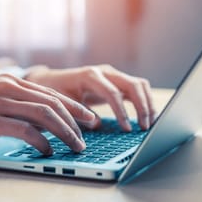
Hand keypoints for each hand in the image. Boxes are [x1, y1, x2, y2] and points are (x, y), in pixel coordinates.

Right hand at [0, 74, 95, 154]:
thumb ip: (8, 101)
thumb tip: (31, 117)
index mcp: (8, 81)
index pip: (49, 92)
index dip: (72, 105)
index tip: (87, 117)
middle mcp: (8, 87)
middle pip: (53, 101)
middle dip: (77, 117)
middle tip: (92, 130)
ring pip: (45, 114)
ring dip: (65, 131)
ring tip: (77, 145)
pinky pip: (25, 130)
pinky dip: (42, 140)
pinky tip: (48, 150)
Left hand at [25, 65, 156, 130]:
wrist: (52, 80)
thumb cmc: (56, 92)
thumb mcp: (64, 103)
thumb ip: (80, 113)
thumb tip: (97, 124)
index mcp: (90, 76)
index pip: (112, 92)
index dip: (121, 112)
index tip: (127, 130)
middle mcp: (104, 72)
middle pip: (132, 84)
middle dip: (142, 107)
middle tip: (144, 128)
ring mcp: (113, 75)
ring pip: (139, 85)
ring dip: (148, 103)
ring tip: (150, 124)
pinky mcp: (117, 81)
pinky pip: (137, 88)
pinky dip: (145, 101)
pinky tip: (148, 118)